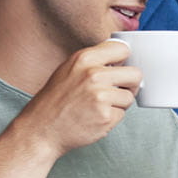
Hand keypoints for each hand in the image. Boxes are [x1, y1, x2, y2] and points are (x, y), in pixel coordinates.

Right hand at [14, 39, 139, 156]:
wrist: (41, 128)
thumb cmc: (56, 100)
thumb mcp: (69, 70)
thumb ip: (94, 62)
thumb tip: (122, 57)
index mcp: (84, 59)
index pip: (122, 49)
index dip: (125, 60)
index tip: (120, 68)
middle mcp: (93, 74)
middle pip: (135, 74)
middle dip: (130, 84)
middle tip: (116, 91)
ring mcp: (100, 96)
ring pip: (129, 97)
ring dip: (119, 104)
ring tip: (99, 106)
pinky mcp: (105, 116)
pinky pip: (122, 114)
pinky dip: (112, 118)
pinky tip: (95, 118)